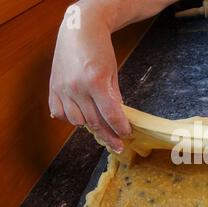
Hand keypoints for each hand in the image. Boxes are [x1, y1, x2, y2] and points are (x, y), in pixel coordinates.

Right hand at [49, 6, 130, 152]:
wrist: (80, 31)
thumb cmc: (100, 50)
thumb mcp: (113, 73)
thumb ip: (114, 97)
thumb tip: (118, 119)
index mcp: (95, 82)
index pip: (110, 115)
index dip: (120, 128)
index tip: (126, 135)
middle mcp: (77, 88)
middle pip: (94, 122)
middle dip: (108, 135)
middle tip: (117, 145)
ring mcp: (62, 89)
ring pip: (76, 121)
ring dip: (90, 127)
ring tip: (101, 128)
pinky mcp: (53, 88)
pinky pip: (59, 113)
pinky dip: (70, 118)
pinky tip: (79, 117)